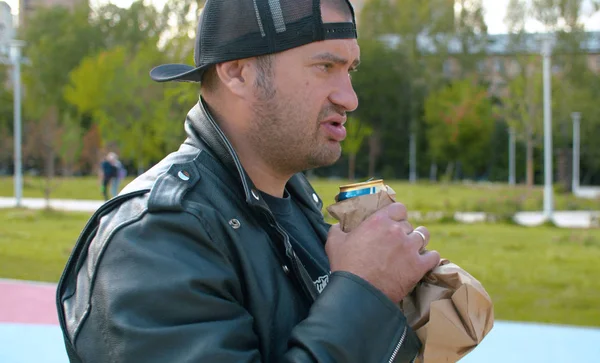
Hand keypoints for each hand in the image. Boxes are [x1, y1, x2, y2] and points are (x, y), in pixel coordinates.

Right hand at [325, 203, 440, 302]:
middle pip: (410, 224)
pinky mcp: (418, 266)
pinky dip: (430, 258)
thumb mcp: (334, 242)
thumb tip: (338, 225)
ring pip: (424, 235)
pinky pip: (433, 256)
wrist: (358, 292)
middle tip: (397, 242)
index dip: (397, 215)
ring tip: (412, 249)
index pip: (399, 208)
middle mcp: (397, 230)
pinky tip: (423, 262)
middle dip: (404, 231)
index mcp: (379, 221)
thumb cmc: (345, 266)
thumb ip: (337, 229)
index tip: (393, 222)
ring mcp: (410, 248)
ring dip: (419, 241)